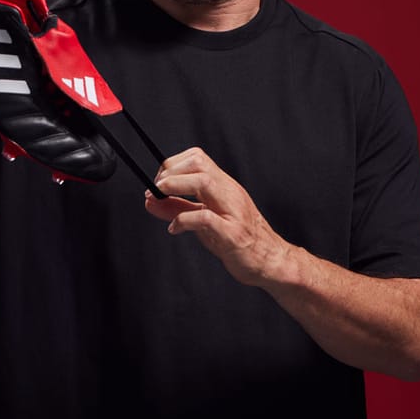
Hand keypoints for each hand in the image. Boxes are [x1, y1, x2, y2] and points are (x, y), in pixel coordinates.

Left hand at [145, 146, 288, 286]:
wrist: (270, 261)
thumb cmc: (237, 239)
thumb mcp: (203, 219)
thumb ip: (177, 208)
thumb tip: (149, 200)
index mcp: (223, 186)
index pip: (197, 157)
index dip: (171, 164)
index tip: (157, 182)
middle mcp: (229, 192)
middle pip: (198, 162)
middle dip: (170, 172)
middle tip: (155, 190)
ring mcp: (232, 211)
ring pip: (204, 181)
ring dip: (175, 185)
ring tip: (159, 197)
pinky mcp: (233, 234)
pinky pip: (206, 218)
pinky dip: (184, 220)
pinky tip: (175, 228)